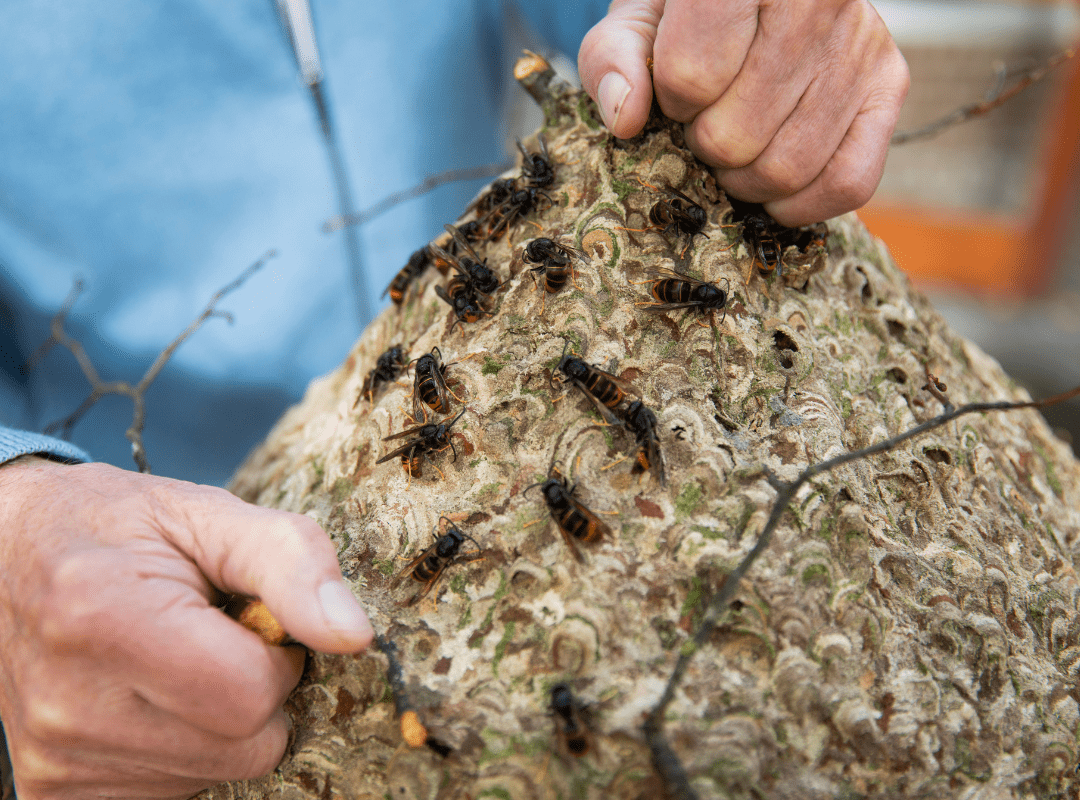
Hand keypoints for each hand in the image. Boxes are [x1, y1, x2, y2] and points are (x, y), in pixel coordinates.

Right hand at [0, 458, 372, 799]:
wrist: (9, 551)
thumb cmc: (122, 526)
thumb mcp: (210, 515)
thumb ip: (292, 563)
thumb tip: (355, 636)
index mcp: (105, 618)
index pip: (250, 695)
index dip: (278, 657)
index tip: (250, 619)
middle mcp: (67, 705)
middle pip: (240, 749)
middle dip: (255, 693)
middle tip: (213, 637)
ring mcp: (52, 759)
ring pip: (211, 776)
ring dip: (218, 724)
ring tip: (174, 660)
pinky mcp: (50, 791)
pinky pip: (171, 796)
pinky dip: (183, 753)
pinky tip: (151, 698)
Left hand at [578, 0, 909, 225]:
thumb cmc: (689, 14)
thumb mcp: (637, 22)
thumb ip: (613, 60)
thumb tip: (626, 118)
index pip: (691, 76)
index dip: (671, 100)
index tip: (679, 84)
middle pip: (735, 134)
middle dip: (705, 144)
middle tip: (708, 120)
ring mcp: (861, 43)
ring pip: (786, 167)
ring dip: (744, 178)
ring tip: (737, 143)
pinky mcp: (890, 85)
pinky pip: (848, 182)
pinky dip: (801, 202)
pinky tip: (775, 181)